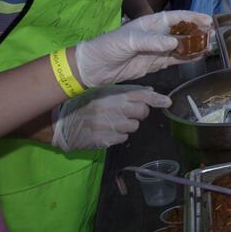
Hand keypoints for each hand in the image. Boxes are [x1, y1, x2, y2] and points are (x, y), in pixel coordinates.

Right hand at [51, 86, 169, 150]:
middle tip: (126, 113)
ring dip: (127, 126)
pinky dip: (117, 136)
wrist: (62, 122)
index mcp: (114, 95)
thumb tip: (150, 93)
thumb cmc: (85, 104)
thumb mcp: (104, 92)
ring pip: (133, 127)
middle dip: (138, 114)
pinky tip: (106, 130)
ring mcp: (110, 125)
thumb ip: (127, 92)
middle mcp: (114, 109)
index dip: (157, 99)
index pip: (142, 96)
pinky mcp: (105, 140)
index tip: (167, 102)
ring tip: (112, 121)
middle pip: (142, 113)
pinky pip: (122, 139)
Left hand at [73, 10, 211, 87]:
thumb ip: (152, 41)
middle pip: (182, 31)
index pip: (176, 17)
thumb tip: (175, 43)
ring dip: (195, 46)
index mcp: (151, 23)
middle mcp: (157, 35)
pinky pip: (175, 60)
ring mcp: (157, 50)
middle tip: (213, 34)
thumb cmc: (109, 46)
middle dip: (198, 31)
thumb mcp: (130, 40)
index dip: (192, 17)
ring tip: (210, 46)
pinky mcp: (155, 63)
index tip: (208, 20)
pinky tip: (198, 57)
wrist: (95, 67)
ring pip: (181, 46)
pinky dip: (187, 58)